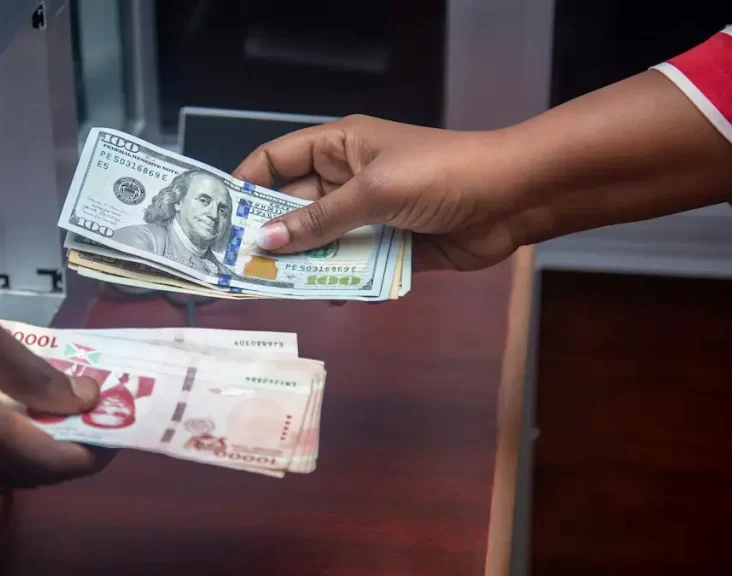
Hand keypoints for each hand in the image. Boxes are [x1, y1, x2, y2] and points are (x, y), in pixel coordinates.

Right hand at [234, 72, 731, 272]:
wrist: (512, 200)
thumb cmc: (440, 175)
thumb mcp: (372, 193)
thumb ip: (318, 220)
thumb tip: (265, 240)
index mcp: (339, 147)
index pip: (277, 160)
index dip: (246, 184)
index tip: (218, 219)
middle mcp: (348, 179)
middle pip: (294, 206)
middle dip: (270, 234)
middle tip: (238, 268)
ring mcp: (369, 215)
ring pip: (321, 240)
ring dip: (302, 262)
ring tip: (271, 289)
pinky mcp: (390, 247)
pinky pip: (353, 264)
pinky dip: (338, 280)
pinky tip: (322, 297)